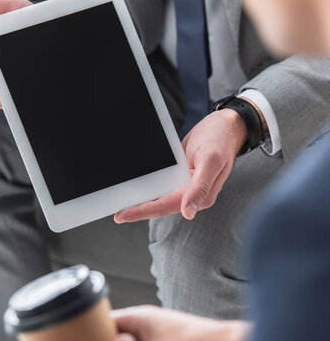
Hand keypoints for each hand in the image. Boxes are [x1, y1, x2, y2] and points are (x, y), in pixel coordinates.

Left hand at [114, 109, 247, 222]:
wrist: (225, 125)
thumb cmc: (221, 141)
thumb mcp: (211, 160)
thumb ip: (201, 187)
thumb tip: (189, 212)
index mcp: (199, 195)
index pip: (166, 206)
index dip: (142, 211)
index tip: (122, 215)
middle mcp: (190, 194)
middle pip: (159, 205)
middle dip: (136, 210)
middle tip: (115, 213)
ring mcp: (184, 185)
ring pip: (158, 196)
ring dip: (140, 200)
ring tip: (118, 202)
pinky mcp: (179, 176)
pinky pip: (161, 184)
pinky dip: (147, 186)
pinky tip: (133, 187)